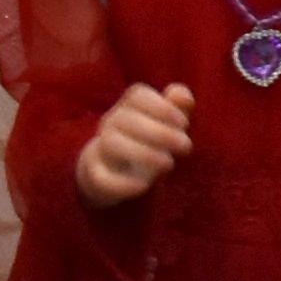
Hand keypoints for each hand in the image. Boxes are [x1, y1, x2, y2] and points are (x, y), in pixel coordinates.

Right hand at [77, 81, 198, 203]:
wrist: (116, 171)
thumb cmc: (149, 141)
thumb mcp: (167, 124)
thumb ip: (178, 107)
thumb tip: (184, 96)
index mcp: (128, 106)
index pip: (138, 95)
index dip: (164, 107)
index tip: (184, 123)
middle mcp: (110, 123)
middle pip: (126, 118)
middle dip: (161, 132)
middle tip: (185, 146)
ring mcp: (100, 148)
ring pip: (111, 144)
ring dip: (144, 154)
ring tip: (169, 163)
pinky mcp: (95, 175)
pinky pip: (101, 177)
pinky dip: (122, 183)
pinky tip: (144, 185)